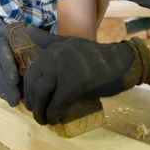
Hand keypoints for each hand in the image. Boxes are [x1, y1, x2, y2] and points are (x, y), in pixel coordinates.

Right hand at [0, 25, 69, 106]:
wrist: (21, 41)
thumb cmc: (33, 41)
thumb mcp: (36, 38)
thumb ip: (37, 38)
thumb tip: (32, 32)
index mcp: (4, 38)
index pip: (2, 53)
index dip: (7, 67)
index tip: (15, 79)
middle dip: (6, 84)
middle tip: (16, 97)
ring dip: (3, 90)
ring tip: (13, 101)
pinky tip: (7, 98)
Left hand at [22, 27, 149, 124]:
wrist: (121, 63)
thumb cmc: (96, 57)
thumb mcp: (70, 44)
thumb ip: (49, 40)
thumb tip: (28, 30)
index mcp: (52, 49)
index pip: (31, 72)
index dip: (28, 90)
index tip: (32, 102)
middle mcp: (54, 56)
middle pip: (33, 84)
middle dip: (32, 102)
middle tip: (37, 114)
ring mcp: (63, 69)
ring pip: (41, 94)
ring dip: (40, 112)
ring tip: (45, 120)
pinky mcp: (74, 84)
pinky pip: (57, 104)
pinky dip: (53, 114)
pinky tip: (56, 120)